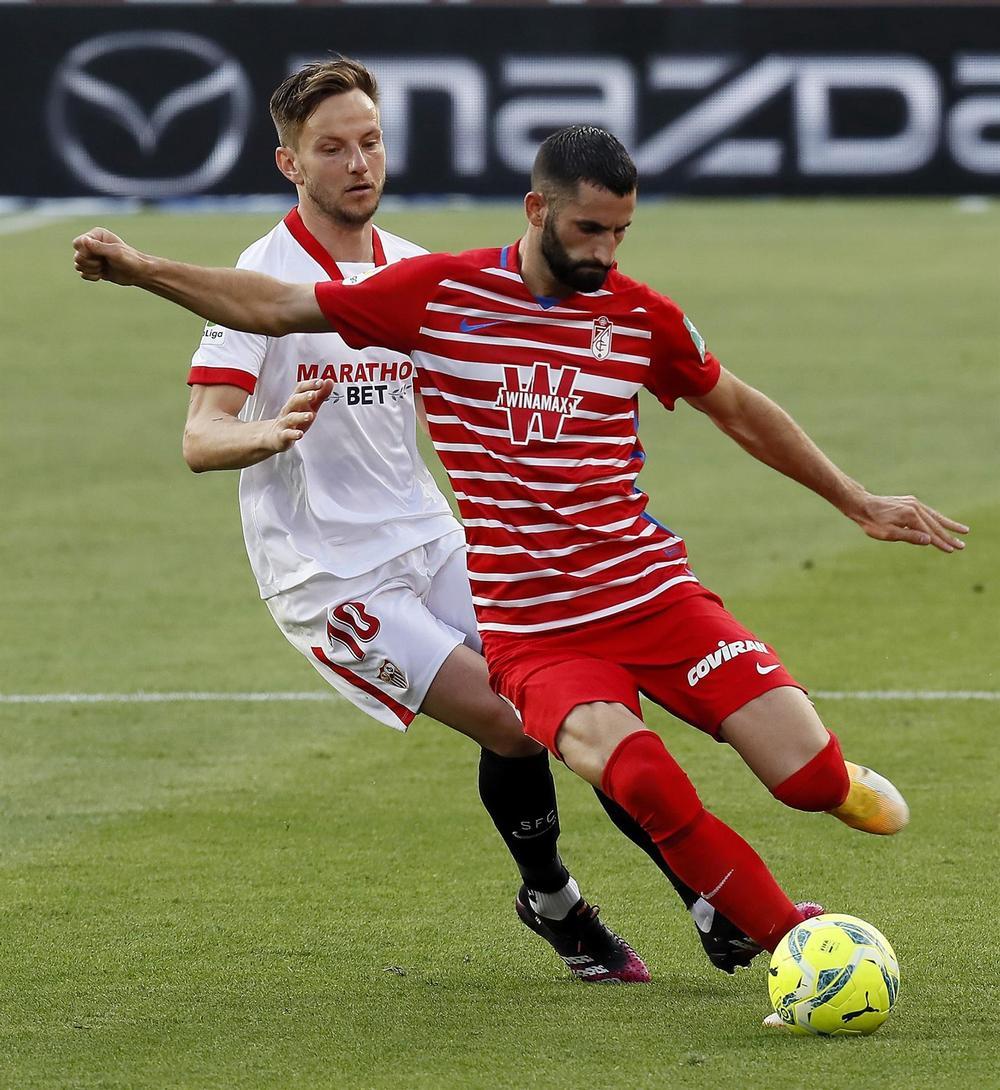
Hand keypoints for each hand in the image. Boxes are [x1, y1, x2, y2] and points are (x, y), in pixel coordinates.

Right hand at [72, 227, 147, 285]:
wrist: (138, 273)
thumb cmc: (130, 260)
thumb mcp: (115, 252)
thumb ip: (99, 247)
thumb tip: (84, 240)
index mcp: (96, 235)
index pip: (77, 244)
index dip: (85, 252)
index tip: (99, 256)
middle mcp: (92, 244)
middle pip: (77, 256)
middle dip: (89, 263)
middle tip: (103, 263)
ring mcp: (92, 256)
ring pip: (78, 265)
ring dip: (91, 270)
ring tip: (103, 268)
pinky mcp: (93, 267)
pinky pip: (82, 274)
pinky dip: (91, 276)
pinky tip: (101, 275)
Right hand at [267, 378, 333, 451]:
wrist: (274, 436)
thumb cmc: (296, 418)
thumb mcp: (309, 407)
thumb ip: (320, 395)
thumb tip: (330, 381)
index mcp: (295, 401)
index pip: (300, 389)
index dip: (309, 385)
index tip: (320, 381)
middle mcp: (289, 409)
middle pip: (294, 401)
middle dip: (304, 397)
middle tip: (314, 394)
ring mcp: (285, 422)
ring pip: (292, 417)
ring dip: (301, 416)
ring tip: (311, 415)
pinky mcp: (282, 436)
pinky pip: (287, 434)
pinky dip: (293, 434)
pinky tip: (300, 434)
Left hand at [848, 492, 968, 552]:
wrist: (862, 504)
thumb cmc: (872, 522)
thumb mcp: (887, 533)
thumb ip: (909, 537)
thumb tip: (929, 541)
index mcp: (910, 516)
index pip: (929, 533)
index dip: (940, 543)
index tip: (951, 551)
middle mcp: (915, 507)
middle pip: (935, 525)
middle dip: (949, 536)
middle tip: (962, 546)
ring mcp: (913, 503)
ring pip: (935, 516)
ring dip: (949, 525)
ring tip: (964, 531)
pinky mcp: (910, 501)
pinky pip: (928, 511)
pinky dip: (938, 518)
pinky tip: (944, 522)